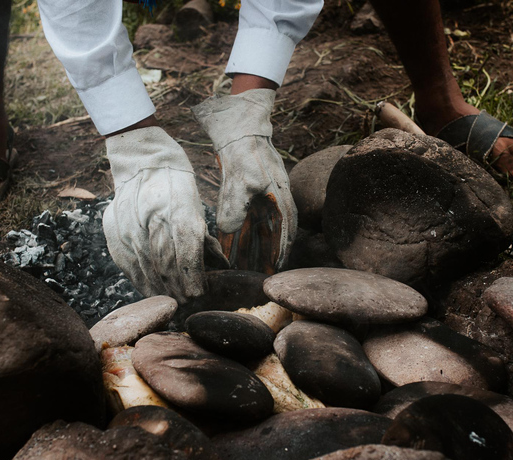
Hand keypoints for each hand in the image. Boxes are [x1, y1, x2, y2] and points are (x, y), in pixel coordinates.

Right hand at [103, 127, 225, 301]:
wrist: (141, 161)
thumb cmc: (176, 183)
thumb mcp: (195, 206)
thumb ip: (203, 237)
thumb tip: (218, 267)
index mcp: (177, 212)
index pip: (185, 253)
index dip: (192, 277)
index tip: (198, 292)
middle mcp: (151, 221)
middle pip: (165, 265)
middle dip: (178, 288)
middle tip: (187, 302)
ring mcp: (129, 227)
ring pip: (145, 268)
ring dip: (159, 289)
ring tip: (171, 301)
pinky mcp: (114, 232)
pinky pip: (127, 264)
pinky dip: (140, 280)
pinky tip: (150, 290)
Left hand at [192, 88, 296, 271]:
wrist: (242, 130)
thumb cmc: (246, 154)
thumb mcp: (240, 182)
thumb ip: (234, 208)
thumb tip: (227, 232)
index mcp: (280, 201)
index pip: (285, 235)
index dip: (279, 254)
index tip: (274, 272)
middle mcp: (275, 203)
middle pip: (273, 237)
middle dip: (266, 257)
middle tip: (259, 278)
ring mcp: (264, 200)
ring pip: (259, 231)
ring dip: (252, 249)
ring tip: (244, 269)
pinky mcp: (252, 196)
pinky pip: (248, 221)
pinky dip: (242, 235)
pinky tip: (232, 247)